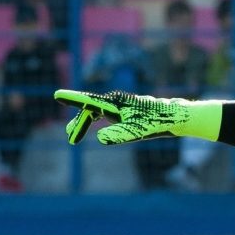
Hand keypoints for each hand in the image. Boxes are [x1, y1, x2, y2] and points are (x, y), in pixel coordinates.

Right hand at [53, 89, 221, 145]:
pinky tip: (94, 122)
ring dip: (86, 122)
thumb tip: (102, 139)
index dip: (72, 99)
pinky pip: (107, 113)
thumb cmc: (157, 123)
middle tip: (70, 136)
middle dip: (78, 122)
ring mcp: (123, 104)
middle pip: (91, 109)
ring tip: (74, 134)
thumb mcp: (137, 132)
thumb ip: (119, 135)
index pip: (89, 102)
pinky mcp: (128, 109)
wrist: (177, 117)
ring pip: (98, 111)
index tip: (56, 95)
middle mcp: (117, 100)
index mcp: (115, 103)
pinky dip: (96, 119)